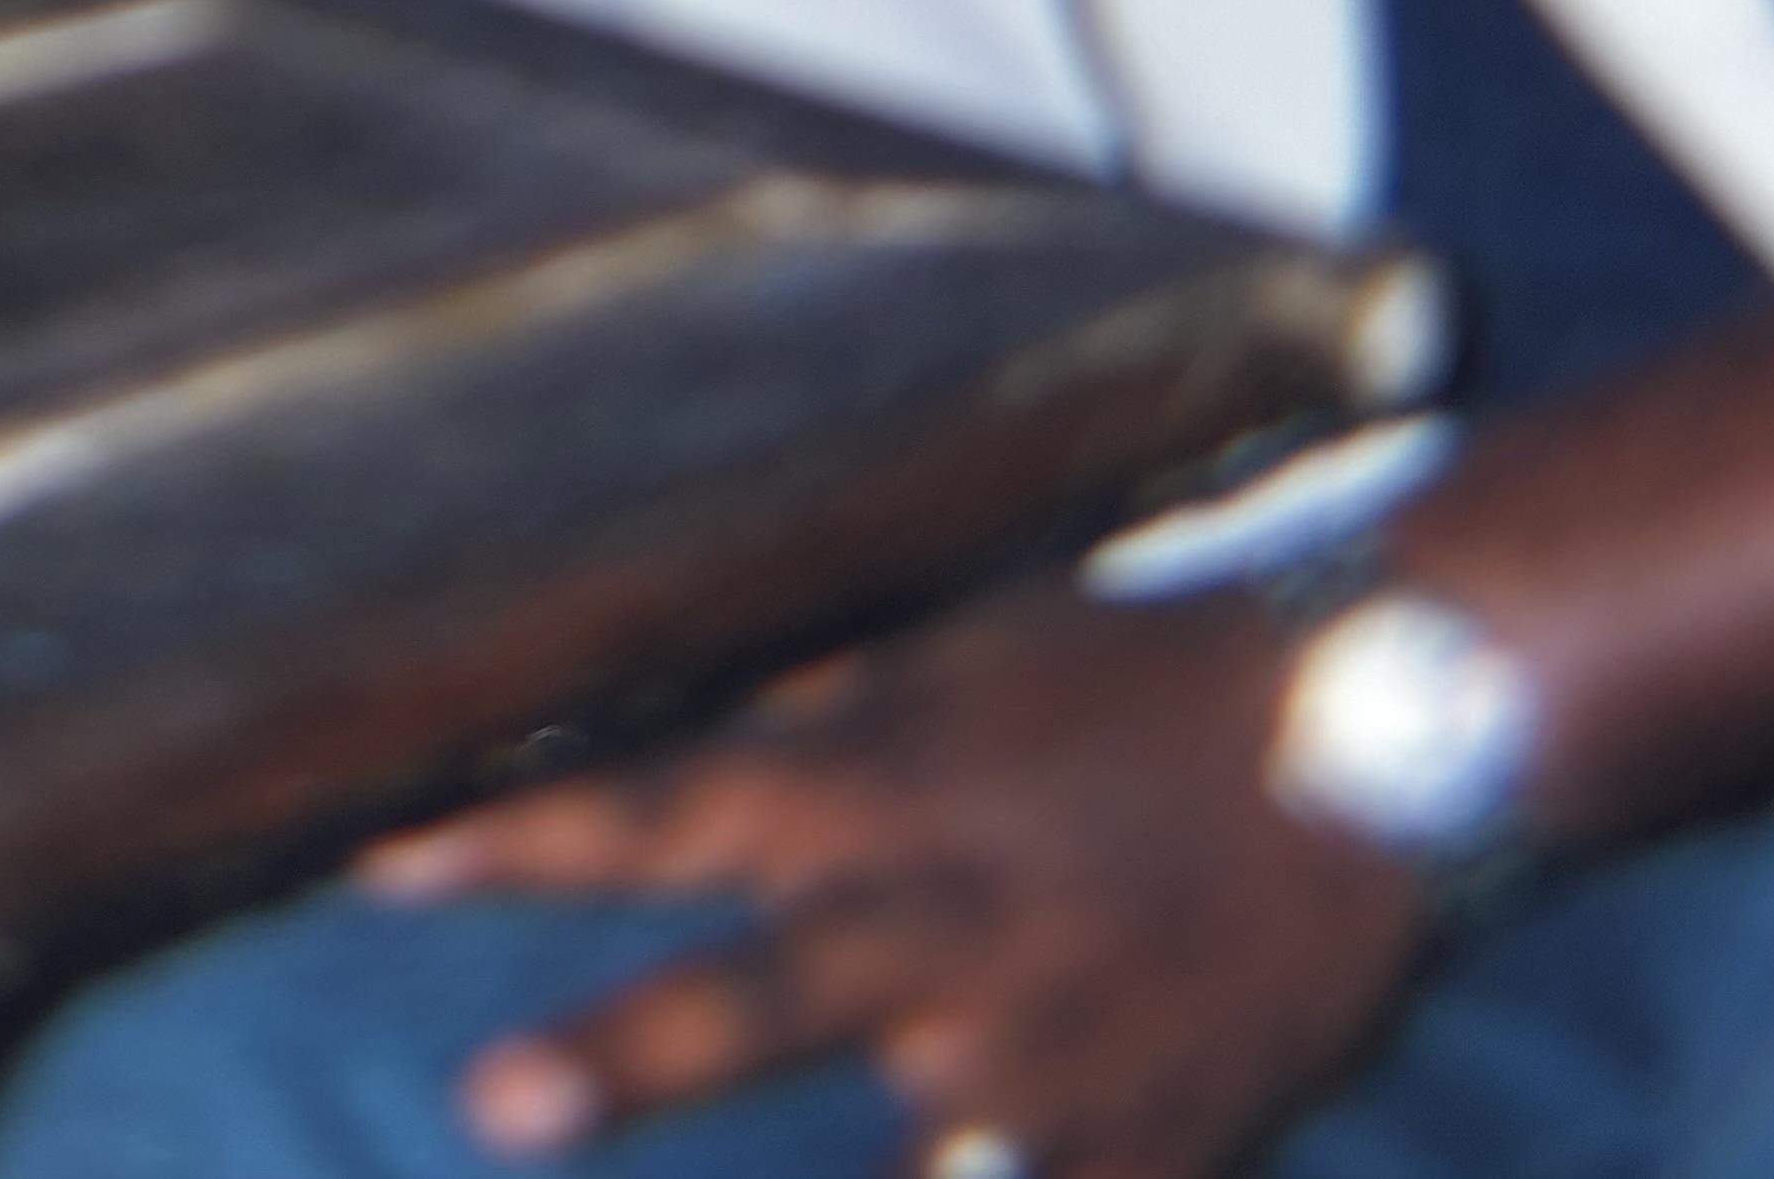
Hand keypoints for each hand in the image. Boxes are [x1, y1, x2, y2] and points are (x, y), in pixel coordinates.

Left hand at [364, 584, 1425, 1176]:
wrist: (1393, 733)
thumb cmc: (1152, 671)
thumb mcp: (971, 647)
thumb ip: (824, 711)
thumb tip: (697, 733)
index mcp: (895, 784)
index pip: (670, 805)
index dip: (523, 837)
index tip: (380, 864)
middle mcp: (953, 923)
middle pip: (761, 999)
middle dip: (626, 1056)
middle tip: (496, 1101)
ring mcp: (1055, 1051)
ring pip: (911, 1170)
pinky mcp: (1156, 1145)